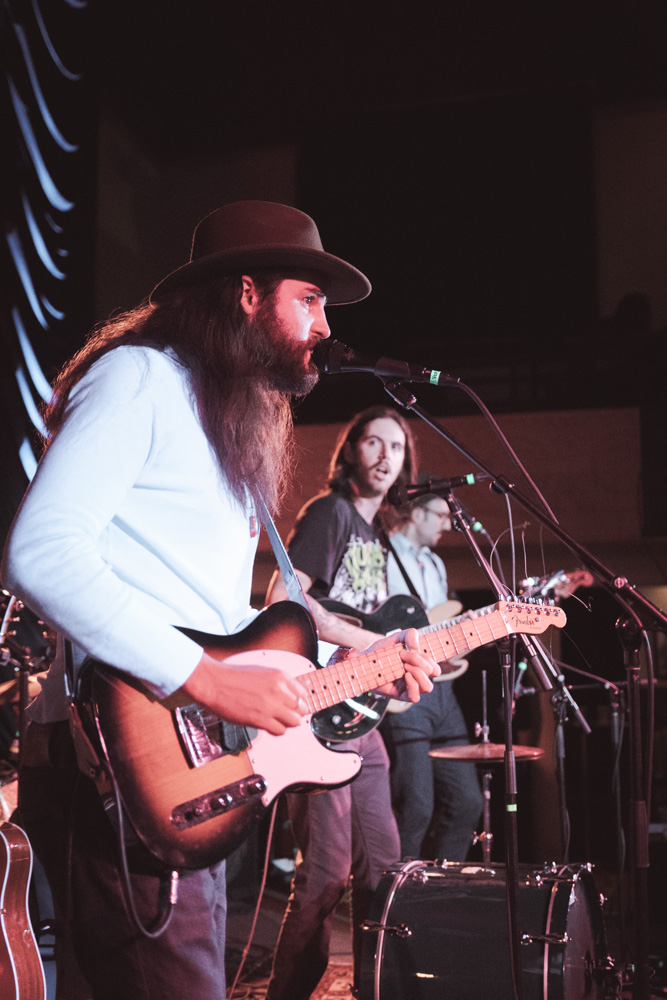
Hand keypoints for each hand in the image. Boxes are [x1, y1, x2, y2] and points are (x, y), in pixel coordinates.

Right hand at [182, 651, 310, 735]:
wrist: (214, 683)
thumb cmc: (233, 677)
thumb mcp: (262, 672)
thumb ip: (278, 683)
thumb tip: (291, 695)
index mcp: (280, 676)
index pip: (303, 693)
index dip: (299, 702)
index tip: (294, 706)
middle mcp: (279, 690)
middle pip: (302, 709)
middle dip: (295, 713)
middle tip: (285, 714)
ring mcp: (270, 705)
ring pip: (294, 722)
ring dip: (287, 723)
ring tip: (276, 720)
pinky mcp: (260, 719)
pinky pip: (280, 730)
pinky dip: (276, 730)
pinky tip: (268, 724)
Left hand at [364, 628, 439, 703]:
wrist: (363, 660)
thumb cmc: (380, 652)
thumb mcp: (396, 638)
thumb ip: (410, 634)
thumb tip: (417, 645)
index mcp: (419, 665)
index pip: (435, 666)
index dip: (429, 657)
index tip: (411, 648)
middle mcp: (416, 676)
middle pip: (434, 672)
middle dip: (420, 660)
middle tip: (403, 655)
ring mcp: (409, 686)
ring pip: (428, 687)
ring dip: (418, 672)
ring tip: (404, 666)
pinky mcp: (400, 695)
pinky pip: (415, 697)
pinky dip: (413, 685)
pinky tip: (405, 675)